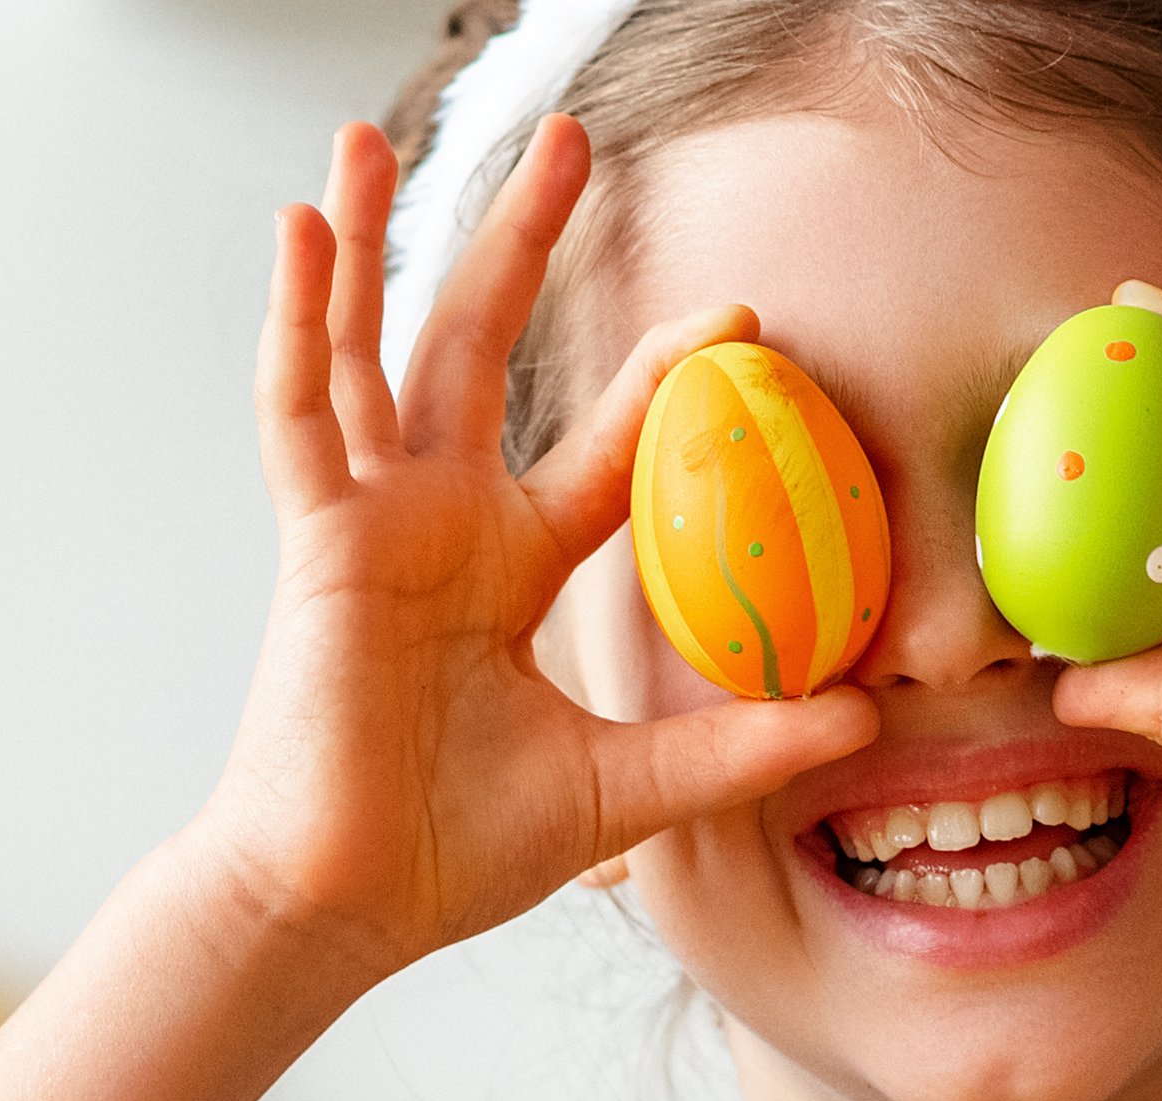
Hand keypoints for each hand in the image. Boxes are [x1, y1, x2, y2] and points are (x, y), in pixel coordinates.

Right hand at [185, 117, 874, 978]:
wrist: (349, 904)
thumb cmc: (454, 853)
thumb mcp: (626, 789)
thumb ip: (734, 745)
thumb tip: (862, 722)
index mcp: (509, 565)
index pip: (604, 445)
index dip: (666, 375)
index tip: (739, 315)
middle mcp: (439, 521)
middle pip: (483, 347)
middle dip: (526, 243)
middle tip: (574, 143)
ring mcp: (371, 522)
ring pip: (375, 350)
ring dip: (374, 239)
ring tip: (373, 135)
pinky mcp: (317, 540)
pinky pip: (301, 410)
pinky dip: (300, 320)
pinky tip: (302, 230)